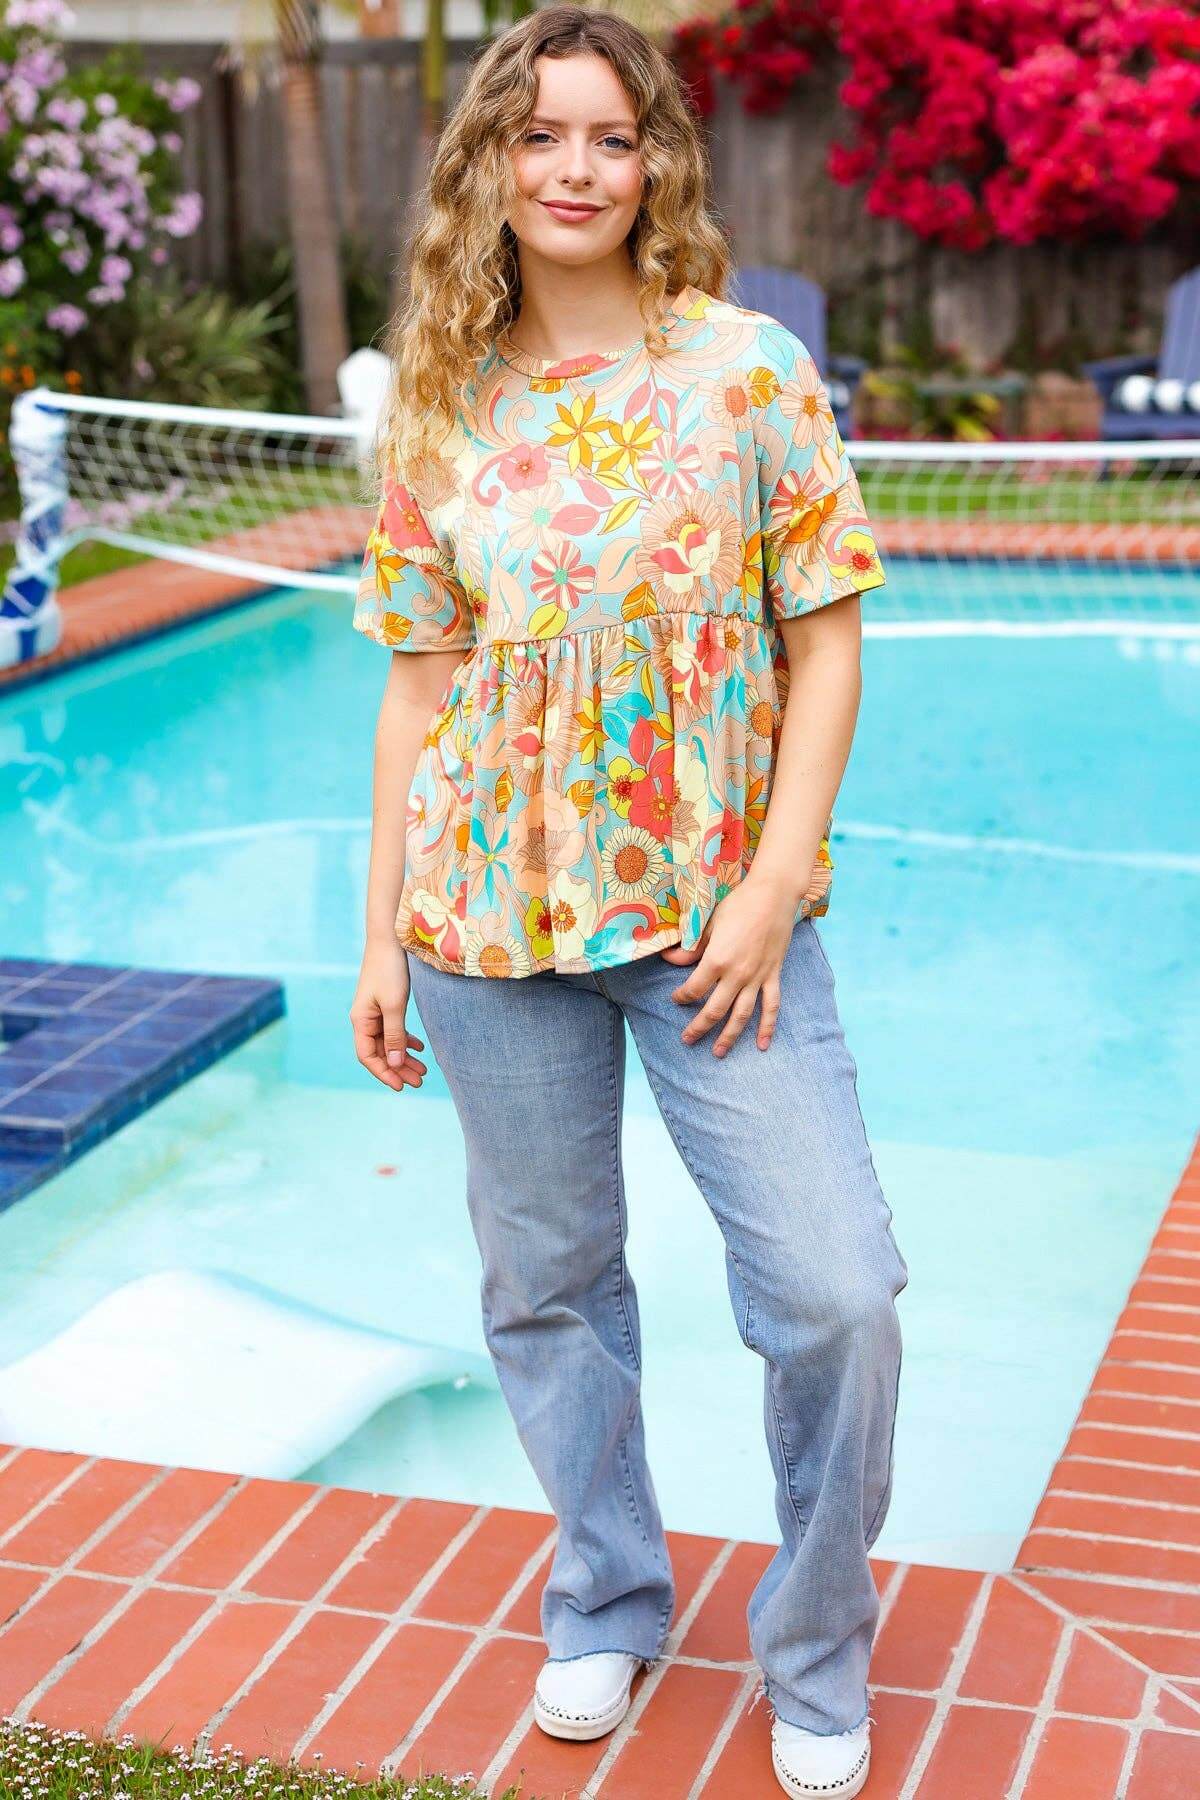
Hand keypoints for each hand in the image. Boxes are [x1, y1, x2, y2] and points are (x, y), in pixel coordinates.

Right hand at [349, 939, 427, 1090]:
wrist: (390, 938)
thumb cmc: (390, 970)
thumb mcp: (395, 1005)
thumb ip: (395, 1036)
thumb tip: (395, 1064)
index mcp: (361, 1021)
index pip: (368, 1056)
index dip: (384, 1073)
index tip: (401, 1086)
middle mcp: (365, 1019)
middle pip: (380, 1052)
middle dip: (399, 1069)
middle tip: (420, 1081)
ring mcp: (375, 1012)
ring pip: (389, 1042)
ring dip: (405, 1057)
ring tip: (424, 1070)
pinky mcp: (386, 1004)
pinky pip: (394, 1029)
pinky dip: (406, 1040)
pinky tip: (420, 1048)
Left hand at [660, 874, 797, 1054]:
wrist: (773, 896)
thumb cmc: (738, 905)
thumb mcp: (709, 924)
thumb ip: (691, 947)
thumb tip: (670, 959)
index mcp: (717, 960)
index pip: (694, 989)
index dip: (682, 997)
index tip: (676, 999)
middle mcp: (737, 974)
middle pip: (714, 1010)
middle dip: (698, 1027)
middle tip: (687, 1040)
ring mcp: (757, 977)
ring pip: (741, 1015)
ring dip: (729, 1036)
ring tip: (718, 1052)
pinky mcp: (773, 975)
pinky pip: (771, 1006)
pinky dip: (767, 1027)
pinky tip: (762, 1044)